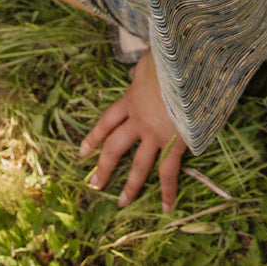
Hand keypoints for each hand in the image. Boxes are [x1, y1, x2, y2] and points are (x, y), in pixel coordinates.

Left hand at [79, 48, 186, 211]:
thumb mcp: (148, 59)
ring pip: (139, 164)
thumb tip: (138, 70)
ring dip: (131, 185)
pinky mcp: (174, 142)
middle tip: (93, 184)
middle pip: (115, 146)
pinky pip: (169, 172)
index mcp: (131, 99)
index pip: (107, 121)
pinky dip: (169, 191)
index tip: (82, 151)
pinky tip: (167, 208)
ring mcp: (155, 134)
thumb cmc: (167, 57)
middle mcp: (138, 120)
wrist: (184, 66)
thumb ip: (141, 69)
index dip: (94, 136)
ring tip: (122, 202)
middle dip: (104, 166)